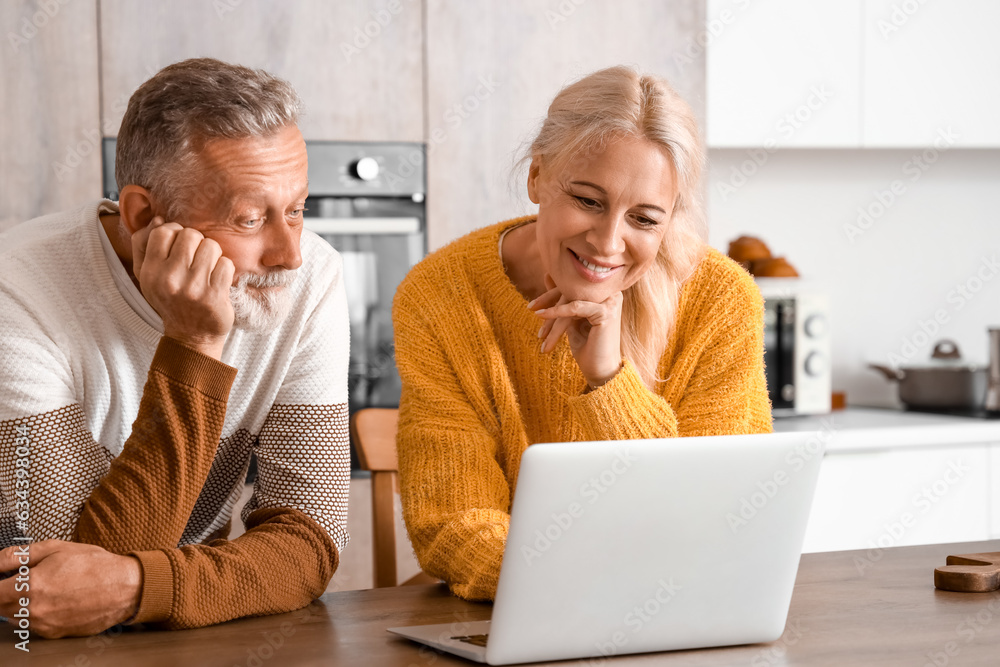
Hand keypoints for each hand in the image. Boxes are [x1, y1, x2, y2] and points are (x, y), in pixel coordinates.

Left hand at [0, 541, 141, 638]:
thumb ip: (18, 555)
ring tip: (43, 588)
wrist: (125, 587)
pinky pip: (33, 625)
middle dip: (6, 593)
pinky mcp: (54, 633)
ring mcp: (43, 625)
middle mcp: (33, 610)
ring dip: (19, 604)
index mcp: (29, 586)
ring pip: (14, 617)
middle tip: (24, 579)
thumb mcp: (56, 548)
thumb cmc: (95, 565)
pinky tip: (54, 599)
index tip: (1, 578)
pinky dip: (36, 613)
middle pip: (0, 607)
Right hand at [132, 216, 235, 358]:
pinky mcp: (214, 296)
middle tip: (196, 259)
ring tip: (207, 270)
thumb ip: (144, 245)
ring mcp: (193, 288)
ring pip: (211, 246)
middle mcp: (169, 280)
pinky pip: (226, 264)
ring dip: (213, 255)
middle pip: (191, 234)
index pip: (164, 231)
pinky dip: (225, 270)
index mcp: (150, 272)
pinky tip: (217, 282)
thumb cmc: (170, 300)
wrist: (192, 336)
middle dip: (197, 243)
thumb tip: (158, 219)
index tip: (181, 245)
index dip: (176, 232)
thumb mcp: (147, 276)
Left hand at [530, 275, 623, 388]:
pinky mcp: (606, 312)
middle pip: (574, 289)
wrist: (601, 371)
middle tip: (530, 307)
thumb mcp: (571, 318)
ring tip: (535, 314)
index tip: (534, 302)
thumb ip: (563, 298)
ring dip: (552, 309)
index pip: (575, 286)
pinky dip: (557, 311)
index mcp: (605, 292)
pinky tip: (542, 315)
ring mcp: (611, 301)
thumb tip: (548, 275)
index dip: (553, 292)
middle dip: (549, 298)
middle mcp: (611, 293)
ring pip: (572, 298)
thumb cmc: (587, 346)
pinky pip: (576, 307)